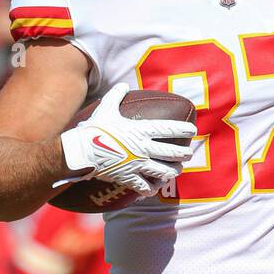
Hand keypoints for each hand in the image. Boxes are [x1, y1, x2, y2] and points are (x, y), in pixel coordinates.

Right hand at [59, 82, 197, 194]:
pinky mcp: (129, 178)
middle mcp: (143, 149)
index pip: (169, 129)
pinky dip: (153, 189)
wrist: (81, 151)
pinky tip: (155, 187)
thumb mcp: (106, 108)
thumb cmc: (95, 129)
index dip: (183, 129)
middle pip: (173, 153)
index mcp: (140, 131)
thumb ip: (117, 95)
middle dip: (185, 154)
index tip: (193, 130)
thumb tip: (123, 85)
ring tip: (177, 169)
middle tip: (189, 153)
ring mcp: (137, 165)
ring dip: (174, 171)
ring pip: (164, 172)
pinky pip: (146, 187)